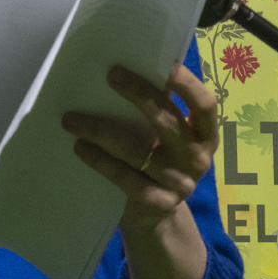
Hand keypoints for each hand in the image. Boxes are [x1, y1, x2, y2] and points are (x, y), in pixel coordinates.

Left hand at [62, 62, 217, 224]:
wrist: (157, 214)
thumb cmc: (158, 158)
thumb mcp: (167, 135)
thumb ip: (158, 107)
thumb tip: (125, 65)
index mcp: (205, 134)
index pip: (205, 105)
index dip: (188, 84)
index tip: (165, 64)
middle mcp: (197, 158)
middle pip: (168, 121)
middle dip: (139, 94)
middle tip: (110, 74)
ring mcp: (179, 184)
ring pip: (137, 151)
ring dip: (101, 131)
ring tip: (72, 119)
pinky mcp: (158, 203)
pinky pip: (125, 179)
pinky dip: (100, 161)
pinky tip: (80, 147)